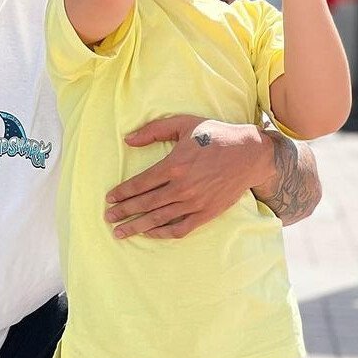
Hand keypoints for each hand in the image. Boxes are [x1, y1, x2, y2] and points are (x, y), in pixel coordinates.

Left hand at [105, 115, 268, 238]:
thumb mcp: (183, 124)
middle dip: (124, 212)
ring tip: (121, 232)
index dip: (122, 192)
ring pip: (160, 219)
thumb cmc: (214, 136)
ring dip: (138, 226)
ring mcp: (195, 203)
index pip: (140, 183)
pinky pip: (181, 228)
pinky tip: (150, 234)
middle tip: (108, 218)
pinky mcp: (207, 213)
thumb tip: (128, 140)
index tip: (109, 198)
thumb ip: (153, 130)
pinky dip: (163, 233)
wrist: (249, 154)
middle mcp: (182, 187)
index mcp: (174, 165)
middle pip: (146, 204)